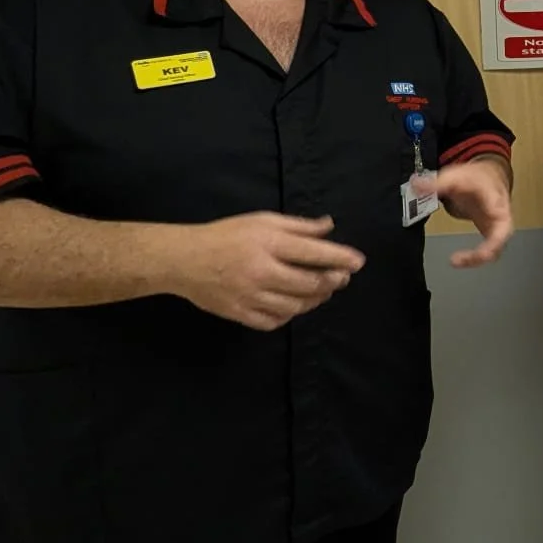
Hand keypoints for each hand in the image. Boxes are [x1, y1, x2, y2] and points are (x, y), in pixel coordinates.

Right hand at [166, 213, 366, 331]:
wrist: (183, 260)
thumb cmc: (226, 235)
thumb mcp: (263, 220)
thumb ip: (298, 226)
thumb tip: (330, 226)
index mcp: (268, 243)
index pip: (313, 252)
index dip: (340, 258)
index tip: (359, 262)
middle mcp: (261, 271)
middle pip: (309, 283)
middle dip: (333, 281)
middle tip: (343, 278)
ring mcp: (250, 296)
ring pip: (296, 305)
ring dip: (316, 299)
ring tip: (323, 291)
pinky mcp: (240, 314)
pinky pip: (274, 321)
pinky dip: (290, 315)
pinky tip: (295, 305)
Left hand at [433, 157, 513, 267]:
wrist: (489, 176)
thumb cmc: (477, 177)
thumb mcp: (457, 176)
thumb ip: (437, 183)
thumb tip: (416, 185)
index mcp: (496, 203)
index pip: (500, 220)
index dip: (492, 237)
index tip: (479, 246)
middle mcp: (501, 219)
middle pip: (499, 242)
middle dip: (483, 253)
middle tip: (461, 259)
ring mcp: (497, 229)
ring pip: (494, 251)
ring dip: (475, 259)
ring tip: (454, 260)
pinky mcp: (489, 235)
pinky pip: (485, 251)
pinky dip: (472, 258)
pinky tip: (456, 259)